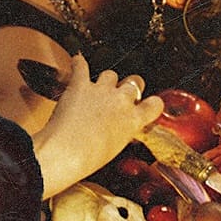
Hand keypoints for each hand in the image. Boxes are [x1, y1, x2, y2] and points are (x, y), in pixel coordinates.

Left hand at [35, 55, 162, 198]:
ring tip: (98, 89)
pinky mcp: (81, 85)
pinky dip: (79, 64)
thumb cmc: (88, 158)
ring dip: (105, 81)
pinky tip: (78, 62)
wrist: (66, 153)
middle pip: (134, 82)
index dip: (151, 103)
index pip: (154, 104)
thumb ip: (121, 133)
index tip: (148, 104)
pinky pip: (81, 67)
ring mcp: (102, 90)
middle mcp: (121, 101)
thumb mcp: (116, 149)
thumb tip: (117, 130)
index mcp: (133, 120)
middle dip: (129, 87)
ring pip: (110, 74)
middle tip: (121, 96)